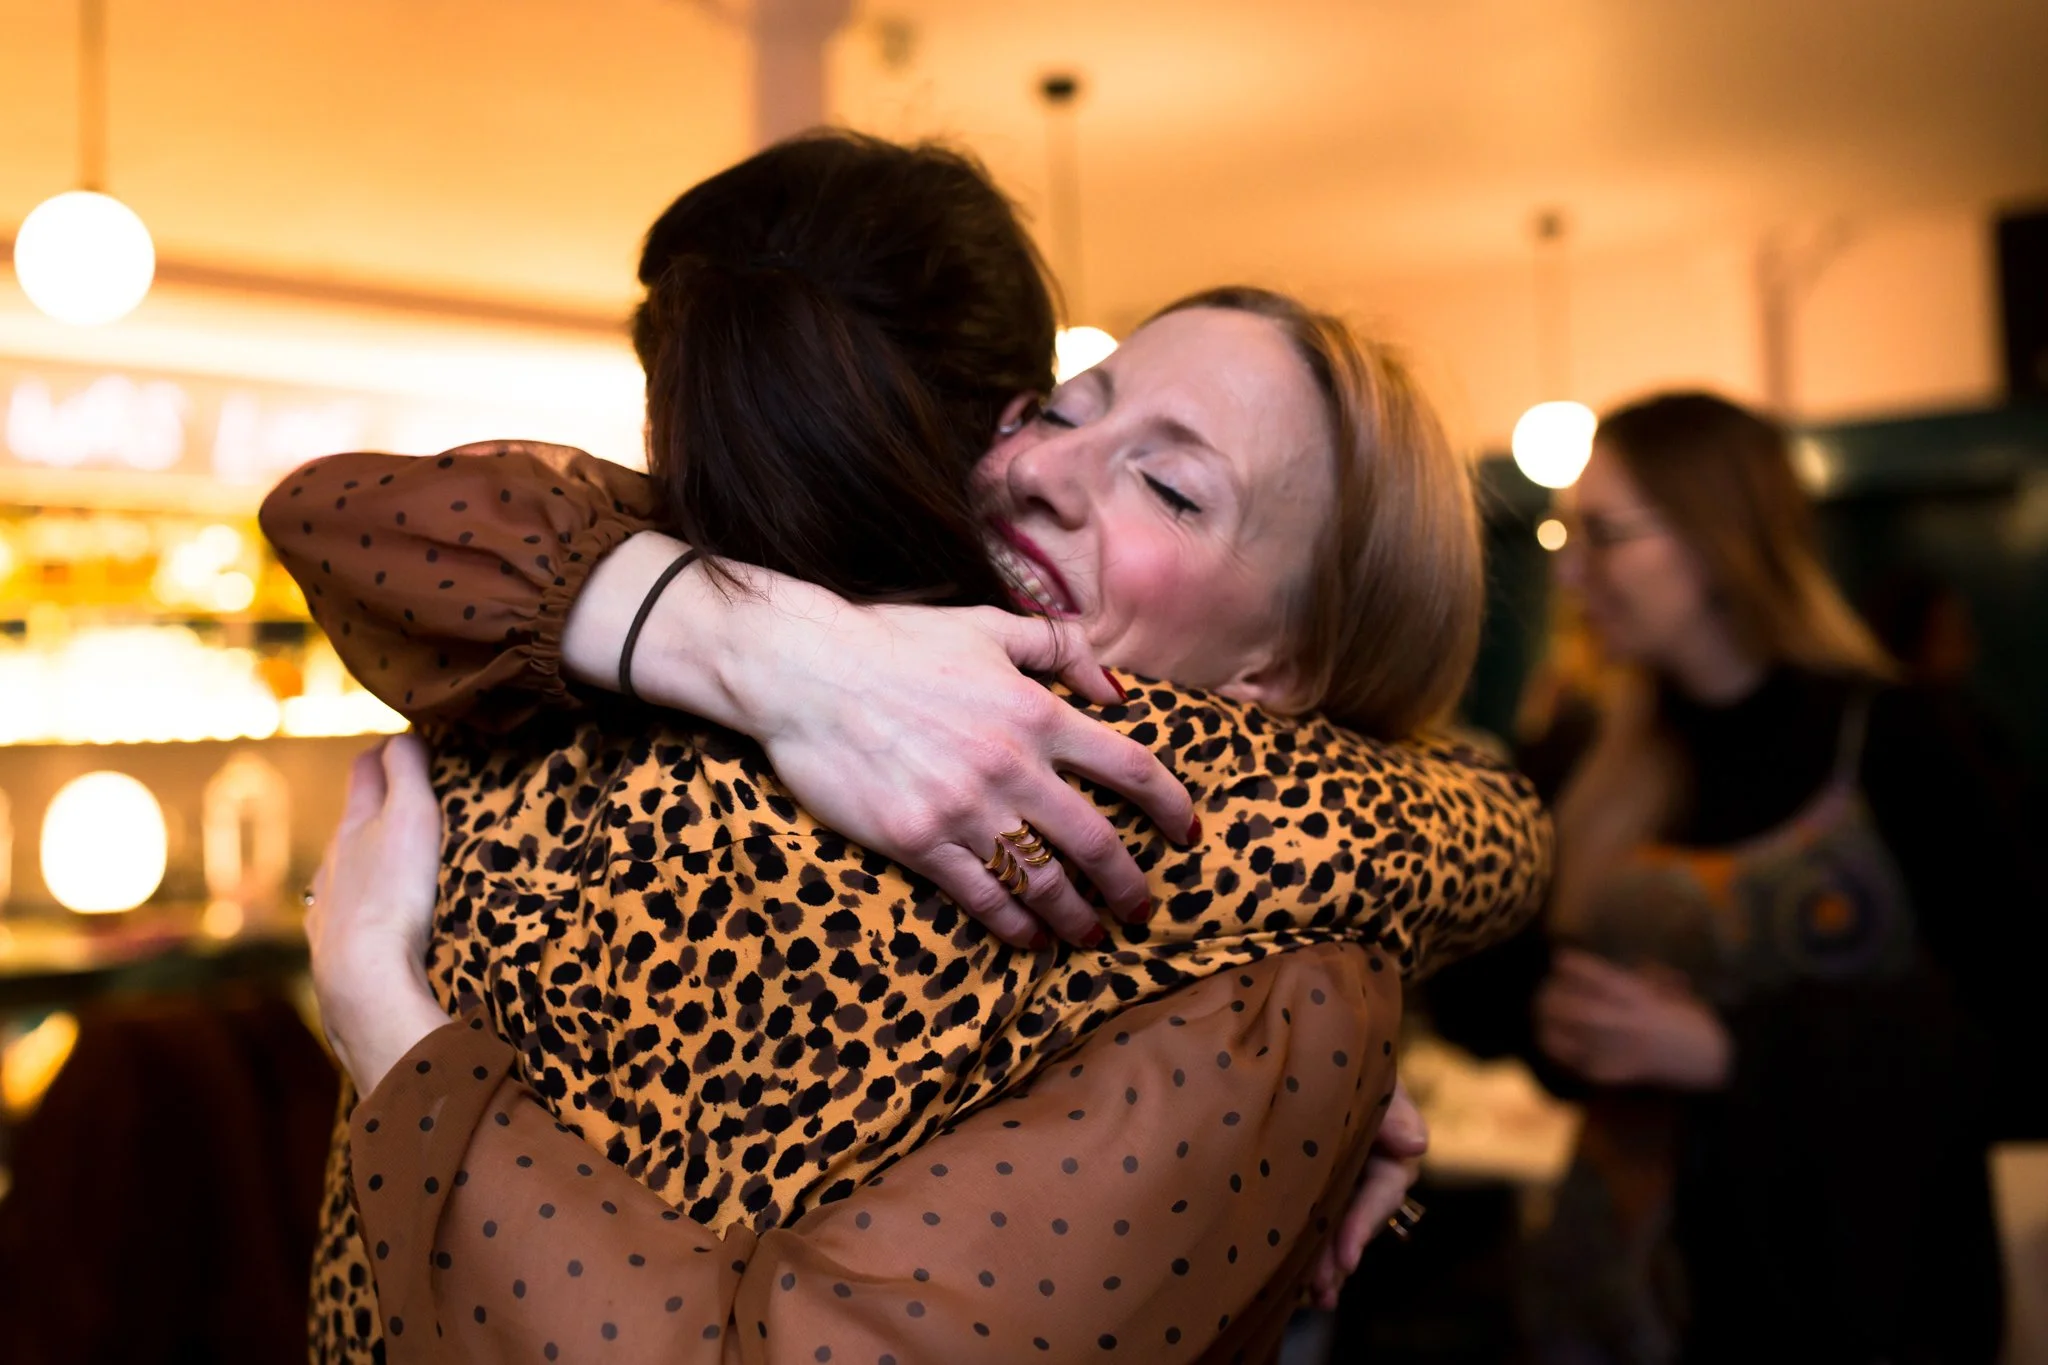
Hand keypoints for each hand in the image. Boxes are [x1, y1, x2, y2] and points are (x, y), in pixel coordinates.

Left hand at [305, 733, 454, 1093]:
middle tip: (409, 800)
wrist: (361, 978)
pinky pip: (344, 913)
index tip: (407, 742)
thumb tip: (404, 734)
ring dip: (367, 858)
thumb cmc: (392, 893)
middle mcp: (332, 859)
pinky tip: (371, 918)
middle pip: (352, 819)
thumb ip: (406, 772)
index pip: (365, 769)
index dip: (385, 751)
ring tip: (395, 863)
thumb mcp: (411, 817)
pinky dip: (360, 904)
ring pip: (344, 867)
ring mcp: (327, 903)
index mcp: (354, 823)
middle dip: (377, 805)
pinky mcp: (331, 945)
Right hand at [592, 536, 1197, 948]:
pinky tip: (1030, 940)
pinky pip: (983, 895)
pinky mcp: (919, 840)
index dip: (1170, 806)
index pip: (1130, 767)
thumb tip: (1115, 688)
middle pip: (1097, 840)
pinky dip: (1014, 924)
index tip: (1189, 835)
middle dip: (1129, 883)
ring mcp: (966, 808)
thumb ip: (1060, 649)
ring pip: (1043, 880)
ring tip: (1092, 937)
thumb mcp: (987, 626)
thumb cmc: (894, 642)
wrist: (805, 670)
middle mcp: (1012, 766)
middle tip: (1144, 910)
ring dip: (1077, 916)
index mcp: (1036, 712)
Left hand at [1308, 1079, 1428, 1309]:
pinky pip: (1307, 1217)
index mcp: (1387, 1144)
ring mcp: (1336, 1177)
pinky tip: (1289, 1283)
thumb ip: (1393, 1111)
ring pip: (1332, 1226)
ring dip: (1324, 1265)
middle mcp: (1365, 1166)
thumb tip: (1416, 1146)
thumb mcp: (1373, 1079)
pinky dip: (1302, 1249)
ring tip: (1310, 1299)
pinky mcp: (1304, 1183)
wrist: (1296, 1044)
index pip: (1384, 1188)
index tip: (1347, 1259)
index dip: (1365, 1224)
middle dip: (1339, 1257)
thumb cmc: (1342, 1058)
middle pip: (1356, 1218)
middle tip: (1320, 1292)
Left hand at [1535, 949, 1732, 1089]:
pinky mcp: (1613, 1073)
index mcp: (1637, 997)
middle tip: (1543, 989)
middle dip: (1551, 996)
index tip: (1560, 959)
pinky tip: (1553, 1044)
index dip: (1571, 965)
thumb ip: (1643, 976)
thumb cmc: (1692, 1020)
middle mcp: (1622, 1022)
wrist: (1710, 1060)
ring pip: (1567, 1036)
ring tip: (1539, 1016)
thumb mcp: (1670, 989)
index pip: (1594, 976)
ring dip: (1547, 1024)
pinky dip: (1561, 1053)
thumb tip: (1626, 966)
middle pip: (1571, 1007)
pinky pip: (1577, 1064)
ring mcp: (1615, 1050)